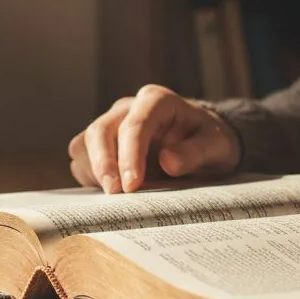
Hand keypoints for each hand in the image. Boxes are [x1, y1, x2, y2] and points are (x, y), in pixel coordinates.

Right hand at [68, 84, 241, 193]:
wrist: (202, 141)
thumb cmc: (209, 140)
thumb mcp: (217, 147)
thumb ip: (196, 152)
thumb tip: (168, 162)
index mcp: (157, 101)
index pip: (135, 124)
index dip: (130, 156)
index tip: (132, 186)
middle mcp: (128, 108)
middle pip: (101, 130)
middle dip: (103, 164)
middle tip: (115, 194)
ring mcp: (112, 123)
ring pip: (84, 143)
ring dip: (93, 172)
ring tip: (114, 197)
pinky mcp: (102, 143)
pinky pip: (82, 157)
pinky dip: (89, 177)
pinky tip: (110, 193)